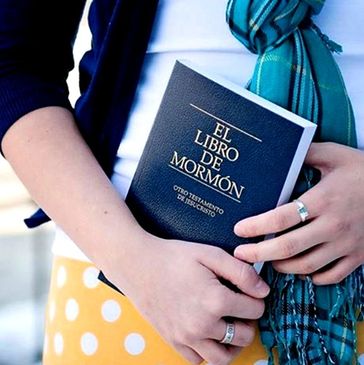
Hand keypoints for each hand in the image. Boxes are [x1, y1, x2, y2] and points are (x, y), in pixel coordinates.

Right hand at [103, 233, 269, 364]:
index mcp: (215, 300)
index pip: (255, 309)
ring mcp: (187, 337)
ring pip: (223, 357)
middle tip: (240, 306)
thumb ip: (241, 272)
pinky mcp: (173, 341)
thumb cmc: (174, 256)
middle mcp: (203, 325)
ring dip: (233, 344)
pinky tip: (207, 333)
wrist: (138, 264)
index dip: (256, 297)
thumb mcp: (210, 254)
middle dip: (248, 320)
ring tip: (229, 326)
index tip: (248, 290)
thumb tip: (263, 291)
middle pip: (244, 335)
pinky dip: (208, 352)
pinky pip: (198, 360)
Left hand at [233, 142, 363, 285]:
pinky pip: (330, 276)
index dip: (256, 226)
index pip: (281, 218)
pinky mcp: (358, 256)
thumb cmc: (363, 171)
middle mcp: (333, 225)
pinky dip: (311, 276)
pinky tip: (299, 268)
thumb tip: (279, 152)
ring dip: (281, 266)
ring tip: (267, 259)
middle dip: (259, 253)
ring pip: (306, 266)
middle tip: (240, 254)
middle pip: (289, 247)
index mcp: (324, 200)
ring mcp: (347, 244)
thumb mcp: (334, 155)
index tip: (238, 230)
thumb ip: (305, 154)